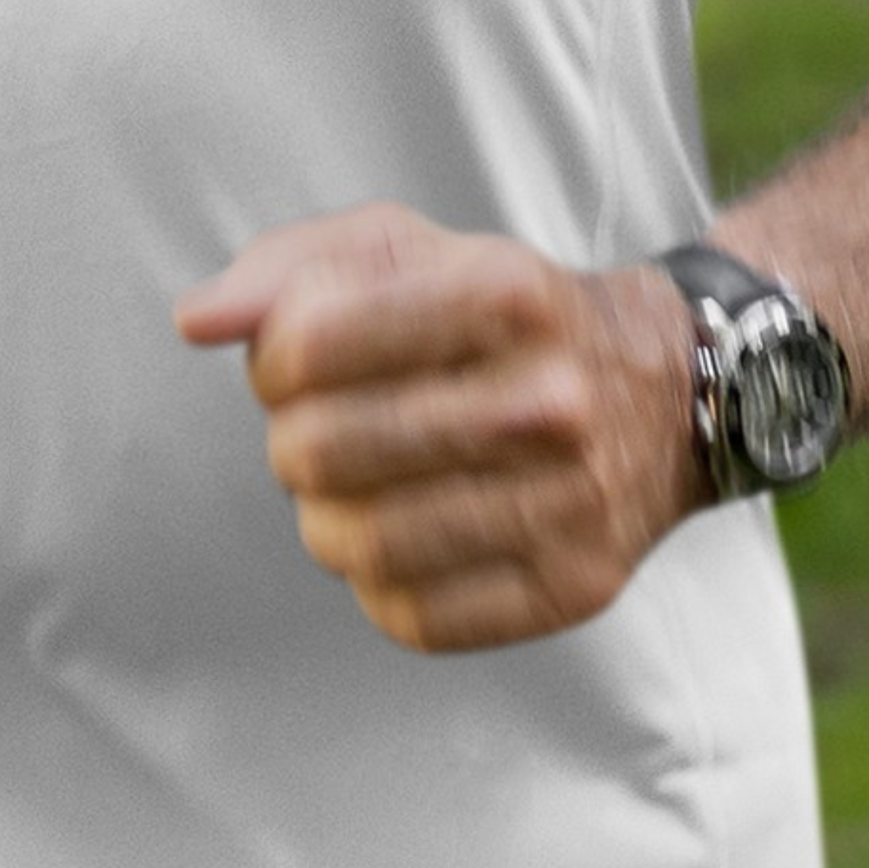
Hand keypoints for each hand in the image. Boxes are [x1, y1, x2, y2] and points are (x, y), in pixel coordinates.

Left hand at [176, 203, 704, 653]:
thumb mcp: (412, 251)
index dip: (271, 362)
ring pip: (356, 543)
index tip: (293, 365)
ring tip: (351, 490)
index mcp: (504, 292)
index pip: (309, 344)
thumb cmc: (504, 316)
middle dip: (291, 442)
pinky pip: (412, 616)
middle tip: (318, 432)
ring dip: (323, 520)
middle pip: (319, 452)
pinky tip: (405, 534)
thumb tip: (197, 320)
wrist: (670, 394)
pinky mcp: (574, 588)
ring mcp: (569, 502)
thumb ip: (292, 269)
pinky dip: (379, 582)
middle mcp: (547, 398)